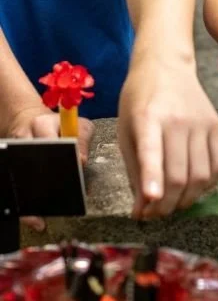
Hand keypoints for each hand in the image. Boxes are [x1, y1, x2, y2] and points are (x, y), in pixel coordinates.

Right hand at [7, 104, 93, 231]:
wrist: (30, 121)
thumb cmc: (59, 126)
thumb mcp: (78, 125)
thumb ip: (83, 138)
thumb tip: (81, 160)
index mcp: (41, 124)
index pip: (50, 143)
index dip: (62, 158)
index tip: (75, 169)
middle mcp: (23, 139)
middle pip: (32, 163)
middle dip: (46, 183)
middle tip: (61, 199)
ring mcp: (13, 154)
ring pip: (21, 178)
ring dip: (34, 200)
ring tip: (44, 218)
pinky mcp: (11, 166)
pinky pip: (16, 188)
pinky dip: (26, 209)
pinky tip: (36, 221)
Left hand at [118, 62, 217, 218]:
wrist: (165, 64)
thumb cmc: (139, 99)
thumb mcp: (126, 130)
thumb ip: (135, 171)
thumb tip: (142, 211)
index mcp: (148, 118)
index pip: (152, 151)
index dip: (152, 179)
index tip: (151, 202)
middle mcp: (178, 119)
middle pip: (178, 175)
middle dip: (165, 205)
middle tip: (154, 215)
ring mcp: (201, 122)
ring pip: (200, 176)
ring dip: (186, 200)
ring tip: (172, 204)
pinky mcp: (217, 125)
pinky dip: (207, 185)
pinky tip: (193, 186)